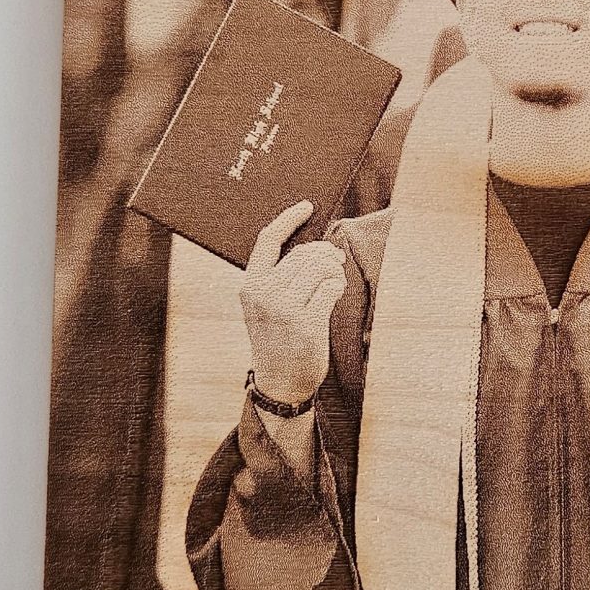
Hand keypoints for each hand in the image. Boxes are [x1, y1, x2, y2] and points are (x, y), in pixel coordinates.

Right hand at [240, 201, 346, 403]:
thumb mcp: (266, 306)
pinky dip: (338, 287)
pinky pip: (332, 287)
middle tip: (334, 264)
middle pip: (305, 253)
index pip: (268, 240)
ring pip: (321, 267)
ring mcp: (284, 309)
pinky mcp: (306, 323)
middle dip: (326, 255)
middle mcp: (263, 294)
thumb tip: (318, 249)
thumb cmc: (278, 339)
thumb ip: (280, 277)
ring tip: (333, 283)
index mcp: (250, 285)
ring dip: (334, 272)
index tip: (307, 206)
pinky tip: (334, 295)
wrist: (280, 384)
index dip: (289, 219)